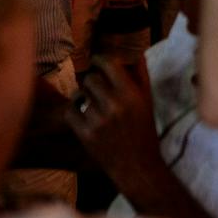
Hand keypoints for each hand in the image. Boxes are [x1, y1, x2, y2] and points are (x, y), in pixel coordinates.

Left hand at [67, 56, 167, 197]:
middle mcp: (114, 104)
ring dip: (82, 97)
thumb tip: (135, 53)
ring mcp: (98, 119)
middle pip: (90, 79)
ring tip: (90, 103)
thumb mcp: (148, 101)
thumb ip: (141, 76)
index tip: (98, 62)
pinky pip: (70, 111)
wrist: (136, 164)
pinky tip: (83, 114)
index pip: (108, 64)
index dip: (100, 61)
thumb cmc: (144, 130)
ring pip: (79, 95)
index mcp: (132, 94)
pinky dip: (74, 111)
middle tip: (97, 89)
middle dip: (92, 82)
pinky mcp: (85, 133)